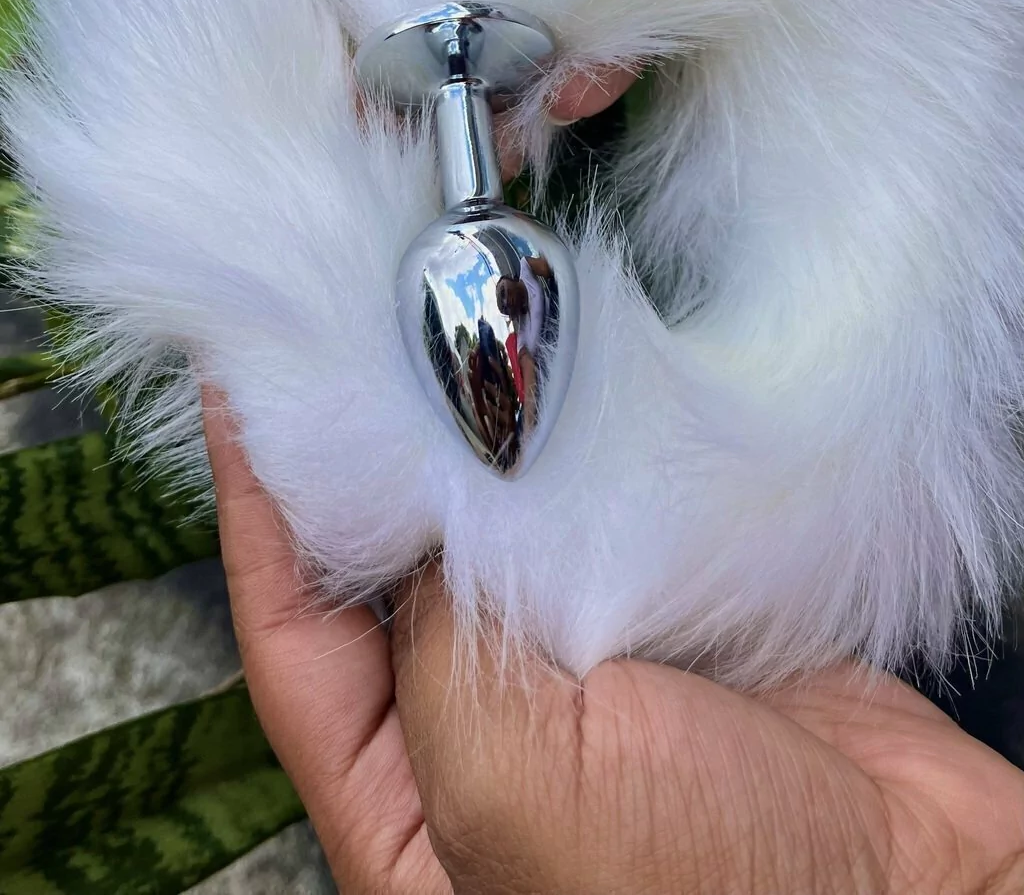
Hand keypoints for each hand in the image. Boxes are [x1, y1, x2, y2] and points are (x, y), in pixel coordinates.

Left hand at [206, 396, 1023, 893]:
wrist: (910, 886)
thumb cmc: (703, 892)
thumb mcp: (510, 786)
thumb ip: (433, 645)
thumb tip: (421, 503)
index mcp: (403, 801)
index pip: (290, 634)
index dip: (258, 508)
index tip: (242, 394)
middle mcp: (471, 727)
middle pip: (386, 571)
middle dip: (362, 460)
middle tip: (340, 346)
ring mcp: (563, 663)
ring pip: (482, 531)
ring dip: (463, 444)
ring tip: (432, 351)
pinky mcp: (648, 611)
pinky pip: (575, 516)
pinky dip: (557, 452)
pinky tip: (543, 394)